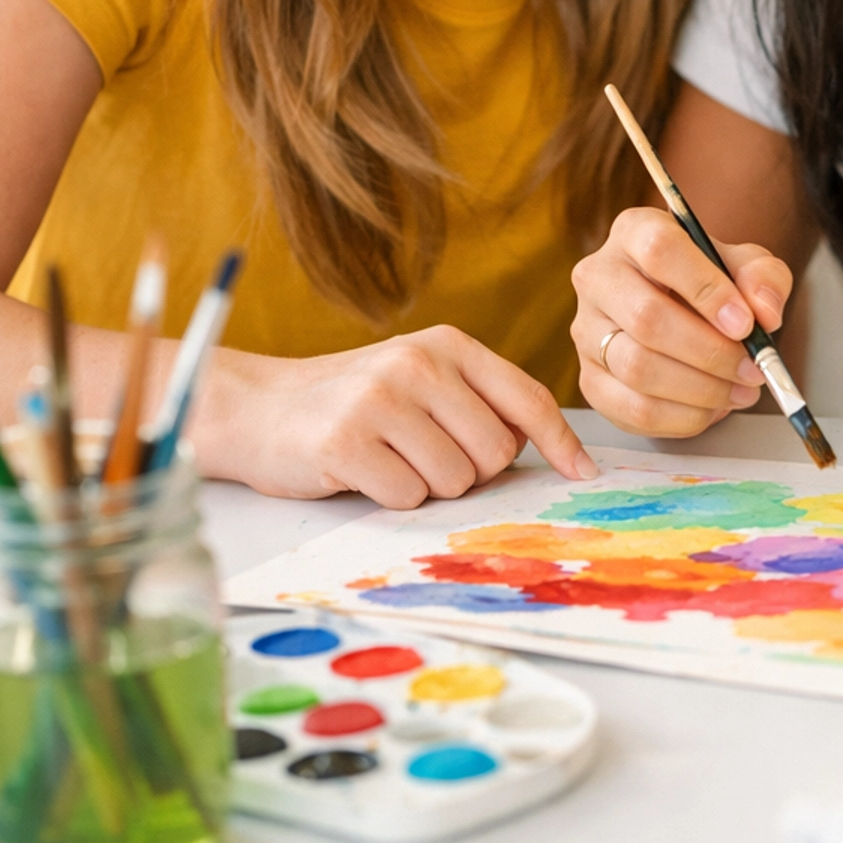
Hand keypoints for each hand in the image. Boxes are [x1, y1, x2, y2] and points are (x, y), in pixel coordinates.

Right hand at [193, 326, 597, 505]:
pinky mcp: (347, 442)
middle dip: (470, 470)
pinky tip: (363, 472)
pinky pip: (407, 496)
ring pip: (455, 480)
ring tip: (390, 459)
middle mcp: (418, 364)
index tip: (583, 474)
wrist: (259, 407)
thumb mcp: (420, 379)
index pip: (525, 398)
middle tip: (424, 456)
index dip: (561, 442)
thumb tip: (545, 448)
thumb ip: (477, 401)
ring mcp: (381, 400)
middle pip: (495, 452)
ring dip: (427, 485)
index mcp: (447, 345)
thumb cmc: (354, 401)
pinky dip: (392, 497)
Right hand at [571, 206, 792, 437]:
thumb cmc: (711, 283)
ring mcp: (587, 330)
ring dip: (701, 389)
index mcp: (634, 232)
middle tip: (752, 369)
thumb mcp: (745, 266)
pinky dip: (682, 416)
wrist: (684, 313)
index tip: (744, 323)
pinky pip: (633, 409)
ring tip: (740, 390)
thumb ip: (763, 279)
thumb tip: (764, 313)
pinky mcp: (590, 379)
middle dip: (710, 352)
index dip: (705, 288)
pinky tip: (712, 406)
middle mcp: (598, 277)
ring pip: (638, 368)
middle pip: (646, 317)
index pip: (660, 250)